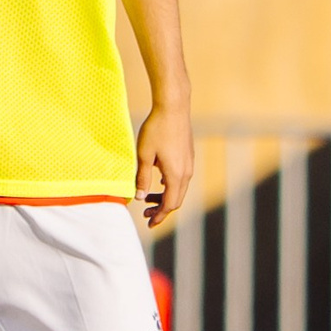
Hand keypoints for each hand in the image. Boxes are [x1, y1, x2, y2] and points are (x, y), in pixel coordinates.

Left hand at [134, 101, 193, 230]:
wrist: (173, 107)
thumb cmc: (156, 129)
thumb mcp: (143, 155)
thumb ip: (142, 178)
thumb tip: (141, 198)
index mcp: (176, 175)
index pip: (169, 204)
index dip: (159, 216)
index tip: (148, 223)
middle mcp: (186, 172)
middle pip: (176, 200)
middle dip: (161, 210)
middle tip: (146, 214)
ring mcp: (189, 164)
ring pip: (179, 189)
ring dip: (165, 197)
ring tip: (149, 198)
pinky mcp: (188, 156)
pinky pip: (181, 178)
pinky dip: (170, 185)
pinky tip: (158, 180)